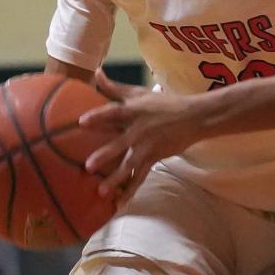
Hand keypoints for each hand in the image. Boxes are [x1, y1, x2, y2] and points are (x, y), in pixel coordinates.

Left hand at [81, 68, 199, 201]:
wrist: (193, 117)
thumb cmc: (163, 103)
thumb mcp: (139, 92)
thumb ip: (114, 87)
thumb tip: (96, 71)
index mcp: (133, 112)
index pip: (113, 114)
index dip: (98, 117)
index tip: (82, 122)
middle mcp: (137, 130)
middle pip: (119, 144)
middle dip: (105, 155)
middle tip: (88, 166)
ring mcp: (146, 147)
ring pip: (129, 165)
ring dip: (115, 178)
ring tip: (102, 190)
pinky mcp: (153, 158)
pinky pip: (140, 177)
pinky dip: (130, 190)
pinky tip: (120, 203)